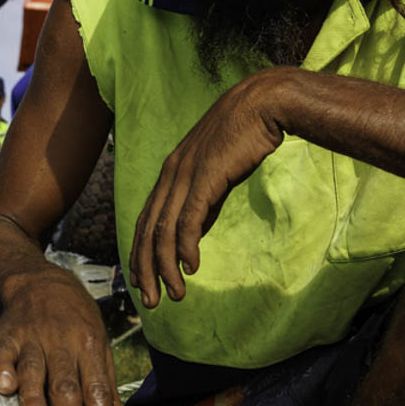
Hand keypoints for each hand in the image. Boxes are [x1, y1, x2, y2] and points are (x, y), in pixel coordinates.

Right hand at [0, 267, 131, 405]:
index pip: (98, 393)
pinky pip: (2, 352)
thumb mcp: (98, 346)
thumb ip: (106, 389)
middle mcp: (63, 343)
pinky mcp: (5, 334)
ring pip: (35, 372)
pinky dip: (1, 368)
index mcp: (90, 348)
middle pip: (67, 389)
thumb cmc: (73, 319)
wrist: (37, 279)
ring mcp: (32, 338)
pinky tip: (2, 388)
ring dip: (34, 402)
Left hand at [132, 69, 290, 307]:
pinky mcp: (205, 176)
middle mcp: (170, 175)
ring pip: (164, 231)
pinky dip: (186, 246)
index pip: (145, 221)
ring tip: (174, 294)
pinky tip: (190, 268)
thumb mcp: (216, 173)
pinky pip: (188, 219)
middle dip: (145, 270)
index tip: (142, 282)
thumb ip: (202, 201)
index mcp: (170, 173)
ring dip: (166, 268)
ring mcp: (185, 175)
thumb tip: (194, 231)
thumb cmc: (244, 137)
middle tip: (150, 301)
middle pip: (147, 232)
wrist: (263, 104)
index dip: (140, 254)